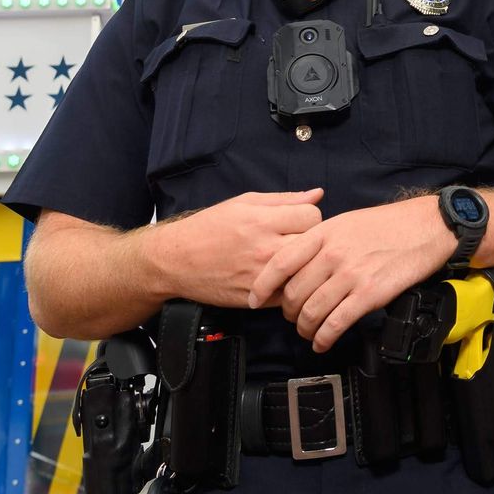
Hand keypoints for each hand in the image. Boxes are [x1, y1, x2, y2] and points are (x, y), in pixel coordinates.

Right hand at [148, 189, 324, 307]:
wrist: (175, 261)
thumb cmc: (209, 227)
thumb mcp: (244, 203)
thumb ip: (284, 199)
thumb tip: (318, 194)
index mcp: (262, 221)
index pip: (313, 216)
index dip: (310, 217)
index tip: (300, 221)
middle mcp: (264, 249)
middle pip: (314, 245)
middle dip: (312, 242)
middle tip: (299, 241)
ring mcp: (262, 277)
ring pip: (305, 272)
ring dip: (304, 266)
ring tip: (293, 260)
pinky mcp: (257, 299)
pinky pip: (290, 293)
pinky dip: (290, 286)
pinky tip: (281, 278)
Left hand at [248, 196, 455, 352]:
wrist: (425, 227)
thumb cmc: (387, 225)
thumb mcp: (346, 221)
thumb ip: (320, 241)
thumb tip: (298, 263)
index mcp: (323, 233)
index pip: (280, 263)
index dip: (261, 285)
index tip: (253, 299)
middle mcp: (332, 254)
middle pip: (293, 293)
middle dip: (288, 312)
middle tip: (293, 317)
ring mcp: (350, 274)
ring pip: (311, 312)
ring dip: (305, 329)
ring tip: (308, 332)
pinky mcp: (369, 294)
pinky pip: (335, 324)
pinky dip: (324, 338)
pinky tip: (323, 341)